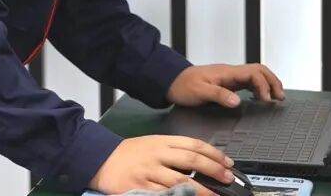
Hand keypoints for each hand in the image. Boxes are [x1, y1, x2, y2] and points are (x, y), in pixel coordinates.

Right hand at [89, 135, 232, 195]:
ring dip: (203, 190)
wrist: (102, 159)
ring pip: (182, 180)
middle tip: (228, 177)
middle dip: (214, 169)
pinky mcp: (142, 187)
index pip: (194, 144)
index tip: (228, 163)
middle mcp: (158, 154)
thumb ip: (174, 151)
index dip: (214, 154)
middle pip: (192, 160)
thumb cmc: (129, 153)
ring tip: (216, 195)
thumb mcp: (152, 144)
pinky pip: (166, 194)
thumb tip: (201, 162)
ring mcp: (150, 171)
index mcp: (162, 141)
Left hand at [168, 63, 284, 107]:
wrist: (169, 81)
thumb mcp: (199, 91)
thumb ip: (218, 95)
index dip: (264, 86)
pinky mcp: (226, 83)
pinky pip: (247, 82)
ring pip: (255, 75)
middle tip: (280, 98)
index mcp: (226, 72)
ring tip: (275, 98)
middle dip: (272, 82)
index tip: (266, 101)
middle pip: (259, 70)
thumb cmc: (182, 85)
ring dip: (267, 84)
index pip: (254, 73)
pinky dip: (258, 88)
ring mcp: (228, 77)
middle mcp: (230, 72)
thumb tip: (238, 101)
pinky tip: (259, 98)